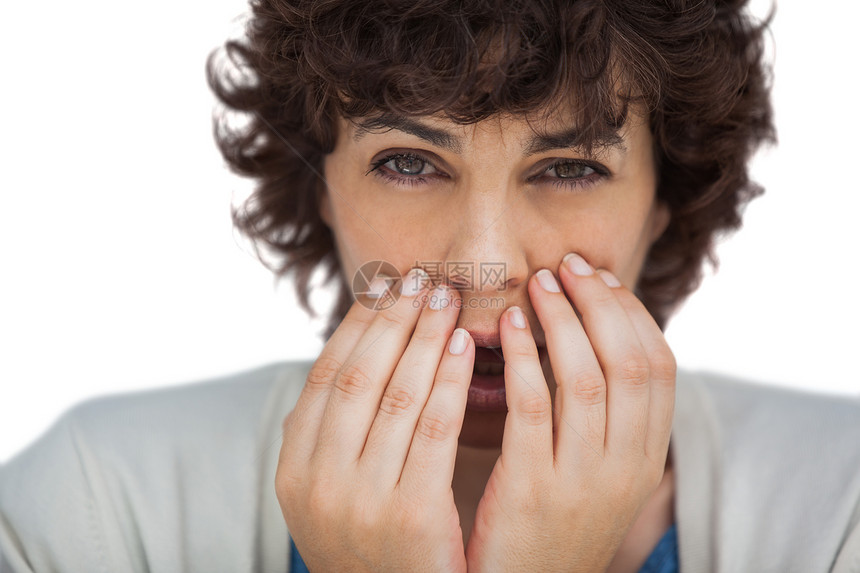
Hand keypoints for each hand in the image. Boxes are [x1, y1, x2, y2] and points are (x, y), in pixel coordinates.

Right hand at [275, 269, 473, 571]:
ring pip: (395, 393)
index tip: (385, 286)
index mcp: (293, 469)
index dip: (356, 325)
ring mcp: (359, 500)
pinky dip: (447, 380)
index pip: (325, 376)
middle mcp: (316, 481)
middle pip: (358, 376)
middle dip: (392, 320)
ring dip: (423, 337)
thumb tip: (358, 350)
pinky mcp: (410, 516)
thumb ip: (334, 434)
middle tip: (423, 279)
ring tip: (447, 298)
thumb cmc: (370, 546)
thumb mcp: (332, 493)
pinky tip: (462, 346)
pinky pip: (432, 429)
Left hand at [465, 253, 676, 571]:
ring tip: (536, 284)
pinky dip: (522, 359)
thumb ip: (607, 417)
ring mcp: (584, 480)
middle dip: (598, 304)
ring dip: (561, 321)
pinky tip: (504, 328)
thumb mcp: (600, 474)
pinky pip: (532, 409)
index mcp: (647, 458)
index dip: (631, 313)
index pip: (660, 366)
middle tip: (566, 266)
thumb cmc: (557, 523)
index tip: (600, 277)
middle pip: (628, 362)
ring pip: (586, 378)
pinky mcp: (533, 489)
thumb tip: (593, 336)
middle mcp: (627, 467)